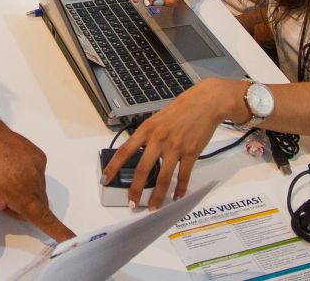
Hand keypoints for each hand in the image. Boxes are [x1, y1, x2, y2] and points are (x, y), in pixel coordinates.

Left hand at [0, 109, 74, 260]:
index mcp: (22, 194)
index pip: (45, 219)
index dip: (59, 231)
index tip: (73, 239)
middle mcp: (35, 179)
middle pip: (38, 206)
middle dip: (23, 208)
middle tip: (0, 196)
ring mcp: (38, 164)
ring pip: (38, 190)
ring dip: (25, 192)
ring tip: (3, 179)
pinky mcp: (38, 154)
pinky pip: (38, 174)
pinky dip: (27, 176)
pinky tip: (10, 168)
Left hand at [102, 78, 247, 209]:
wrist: (205, 103)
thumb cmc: (180, 110)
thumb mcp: (156, 119)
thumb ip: (147, 136)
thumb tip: (138, 154)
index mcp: (146, 130)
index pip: (124, 151)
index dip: (113, 167)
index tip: (104, 179)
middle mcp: (158, 139)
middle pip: (143, 170)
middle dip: (136, 190)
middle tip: (133, 204)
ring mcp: (175, 147)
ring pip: (163, 177)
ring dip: (158, 196)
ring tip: (154, 207)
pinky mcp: (191, 152)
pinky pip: (183, 175)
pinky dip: (180, 189)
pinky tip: (177, 196)